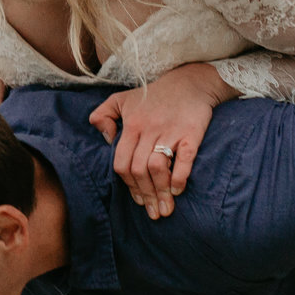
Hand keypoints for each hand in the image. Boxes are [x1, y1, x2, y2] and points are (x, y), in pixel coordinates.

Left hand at [87, 63, 232, 217]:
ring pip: (157, 168)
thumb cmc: (154, 95)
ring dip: (160, 192)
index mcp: (132, 125)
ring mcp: (171, 132)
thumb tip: (105, 139)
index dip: (128, 185)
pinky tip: (178, 190)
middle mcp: (149, 129)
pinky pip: (184, 159)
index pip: (122, 163)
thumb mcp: (121, 99)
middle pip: (139, 170)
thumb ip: (102, 115)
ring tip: (165, 208)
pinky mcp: (192, 133)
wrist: (190, 82)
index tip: (137, 199)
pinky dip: (180, 178)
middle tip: (152, 212)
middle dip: (145, 195)